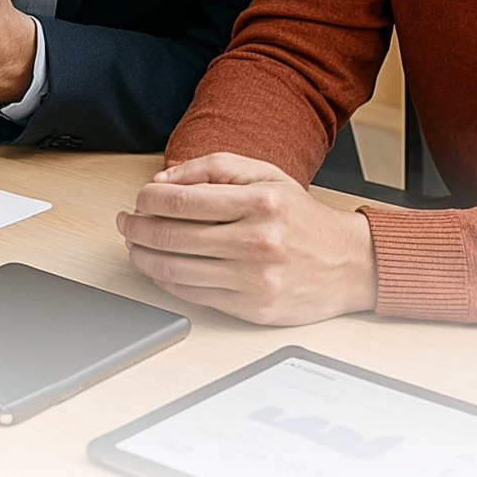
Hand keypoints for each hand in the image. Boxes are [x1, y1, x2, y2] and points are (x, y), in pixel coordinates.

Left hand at [116, 153, 378, 324]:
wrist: (351, 264)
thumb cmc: (301, 216)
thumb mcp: (265, 174)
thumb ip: (211, 168)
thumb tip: (161, 182)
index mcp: (260, 203)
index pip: (181, 201)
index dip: (147, 200)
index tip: (139, 199)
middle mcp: (258, 242)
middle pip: (171, 236)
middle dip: (136, 228)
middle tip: (125, 222)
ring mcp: (255, 279)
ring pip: (174, 269)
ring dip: (142, 257)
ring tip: (134, 245)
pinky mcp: (253, 308)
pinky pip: (192, 294)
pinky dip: (166, 280)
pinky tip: (160, 267)